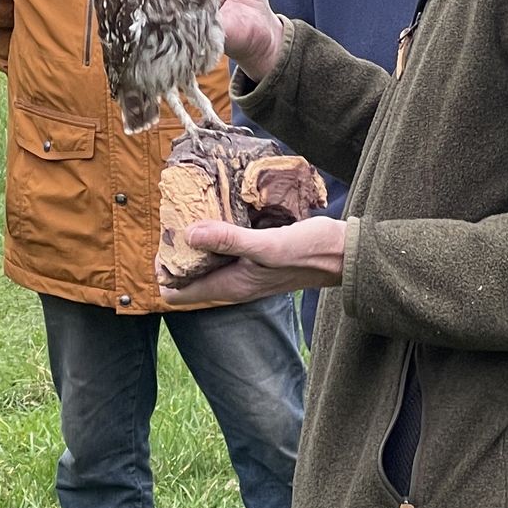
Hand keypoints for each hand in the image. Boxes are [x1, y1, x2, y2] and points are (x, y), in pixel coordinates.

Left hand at [163, 215, 347, 304]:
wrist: (345, 253)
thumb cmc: (310, 252)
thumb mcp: (268, 245)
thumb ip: (230, 240)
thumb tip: (189, 234)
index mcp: (231, 286)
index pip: (177, 294)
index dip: (163, 271)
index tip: (162, 243)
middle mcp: (233, 282)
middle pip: (186, 276)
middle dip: (173, 253)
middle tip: (171, 221)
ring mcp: (243, 271)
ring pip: (203, 262)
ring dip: (192, 243)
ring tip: (186, 213)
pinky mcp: (253, 257)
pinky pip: (221, 249)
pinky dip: (213, 235)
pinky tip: (215, 213)